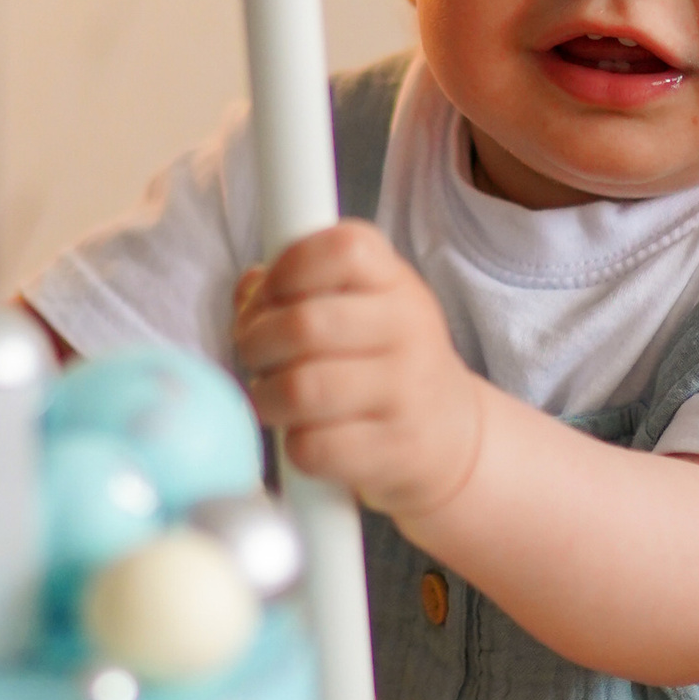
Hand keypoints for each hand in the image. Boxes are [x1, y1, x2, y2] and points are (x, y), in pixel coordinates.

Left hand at [233, 225, 486, 527]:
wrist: (449, 433)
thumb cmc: (382, 360)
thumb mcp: (358, 306)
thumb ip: (297, 287)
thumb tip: (249, 289)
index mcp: (395, 281)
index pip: (341, 249)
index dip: (286, 270)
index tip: (270, 297)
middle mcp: (410, 328)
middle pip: (304, 324)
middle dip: (255, 343)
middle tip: (255, 356)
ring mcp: (408, 390)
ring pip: (301, 390)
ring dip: (266, 398)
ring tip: (272, 398)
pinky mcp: (395, 449)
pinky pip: (313, 447)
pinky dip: (293, 446)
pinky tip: (305, 436)